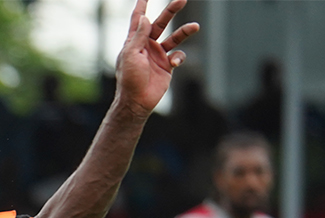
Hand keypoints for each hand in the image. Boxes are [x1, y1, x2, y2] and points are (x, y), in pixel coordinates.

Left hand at [114, 0, 198, 114]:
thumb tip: (145, 18)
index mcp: (135, 41)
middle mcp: (147, 45)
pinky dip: (179, 58)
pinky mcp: (167, 65)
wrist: (137, 101)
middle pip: (161, 23)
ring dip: (184, 31)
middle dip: (171, 11)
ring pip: (174, 37)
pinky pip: (178, 56)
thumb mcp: (131, 55)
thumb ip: (139, 36)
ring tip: (195, 26)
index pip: (139, 19)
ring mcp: (158, 55)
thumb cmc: (129, 79)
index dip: (142, 5)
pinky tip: (174, 63)